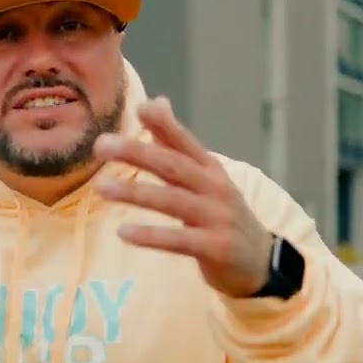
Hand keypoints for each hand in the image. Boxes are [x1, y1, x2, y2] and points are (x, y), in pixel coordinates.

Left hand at [93, 97, 273, 298]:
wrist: (261, 261)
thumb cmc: (221, 213)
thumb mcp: (204, 177)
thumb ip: (175, 143)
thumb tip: (155, 102)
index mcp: (210, 169)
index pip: (184, 142)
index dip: (164, 124)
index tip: (138, 108)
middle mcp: (215, 188)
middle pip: (173, 165)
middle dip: (137, 152)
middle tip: (101, 144)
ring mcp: (217, 217)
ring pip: (172, 200)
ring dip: (135, 192)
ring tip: (101, 187)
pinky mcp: (216, 248)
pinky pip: (179, 240)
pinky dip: (151, 235)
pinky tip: (123, 232)